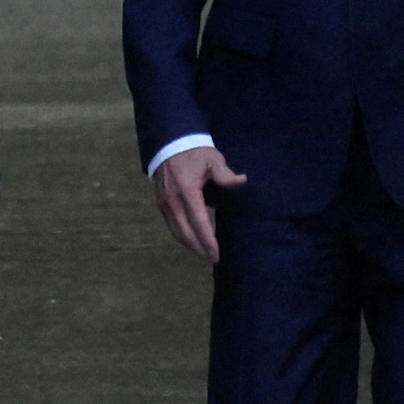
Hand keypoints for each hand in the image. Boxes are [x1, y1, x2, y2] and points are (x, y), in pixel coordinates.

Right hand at [153, 143, 239, 263]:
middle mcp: (173, 201)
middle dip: (199, 248)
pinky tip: (191, 241)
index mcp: (187, 191)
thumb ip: (225, 174)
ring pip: (176, 232)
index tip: (217, 253)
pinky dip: (182, 237)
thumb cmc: (195, 153)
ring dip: (190, 245)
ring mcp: (164, 204)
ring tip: (203, 254)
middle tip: (213, 259)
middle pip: (186, 232)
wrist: (170, 145)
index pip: (199, 222)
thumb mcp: (213, 160)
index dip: (208, 240)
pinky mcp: (161, 204)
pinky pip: (171, 226)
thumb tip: (242, 181)